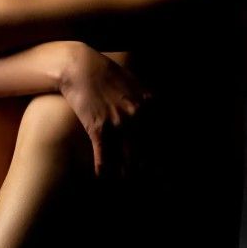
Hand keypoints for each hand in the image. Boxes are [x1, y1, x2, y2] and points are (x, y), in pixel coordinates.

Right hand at [59, 42, 152, 177]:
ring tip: (126, 179)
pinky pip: (103, 156)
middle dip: (150, 169)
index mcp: (148, 103)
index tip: (165, 168)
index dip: (167, 155)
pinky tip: (100, 176)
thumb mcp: (135, 83)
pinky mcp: (98, 128)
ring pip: (129, 157)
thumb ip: (148, 99)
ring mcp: (118, 122)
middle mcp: (136, 114)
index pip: (163, 135)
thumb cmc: (106, 74)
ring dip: (128, 172)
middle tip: (152, 180)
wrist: (80, 67)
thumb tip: (157, 111)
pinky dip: (102, 169)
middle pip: (149, 150)